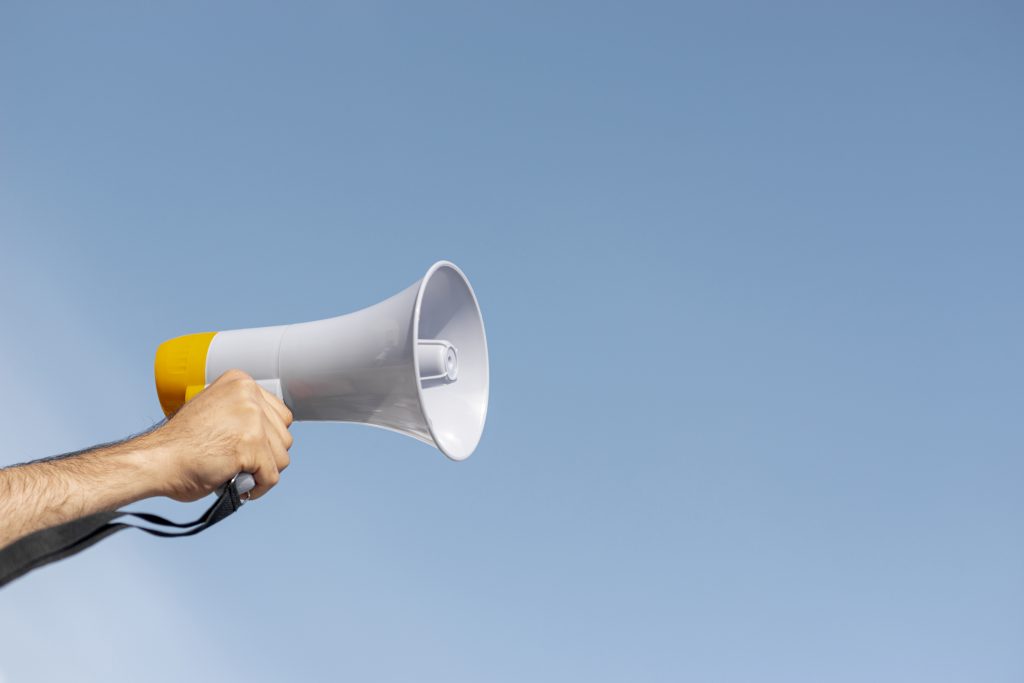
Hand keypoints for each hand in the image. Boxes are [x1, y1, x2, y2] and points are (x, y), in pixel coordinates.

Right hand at [144, 369, 293, 501]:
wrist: (156, 460)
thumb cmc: (179, 444)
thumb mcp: (215, 410)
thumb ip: (241, 413)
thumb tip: (270, 431)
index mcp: (241, 382)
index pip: (280, 414)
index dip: (267, 437)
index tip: (249, 448)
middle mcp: (249, 395)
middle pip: (284, 436)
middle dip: (266, 456)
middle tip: (242, 464)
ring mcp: (252, 419)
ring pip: (281, 457)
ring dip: (262, 472)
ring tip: (237, 473)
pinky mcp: (251, 445)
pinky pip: (271, 476)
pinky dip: (259, 488)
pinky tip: (242, 487)